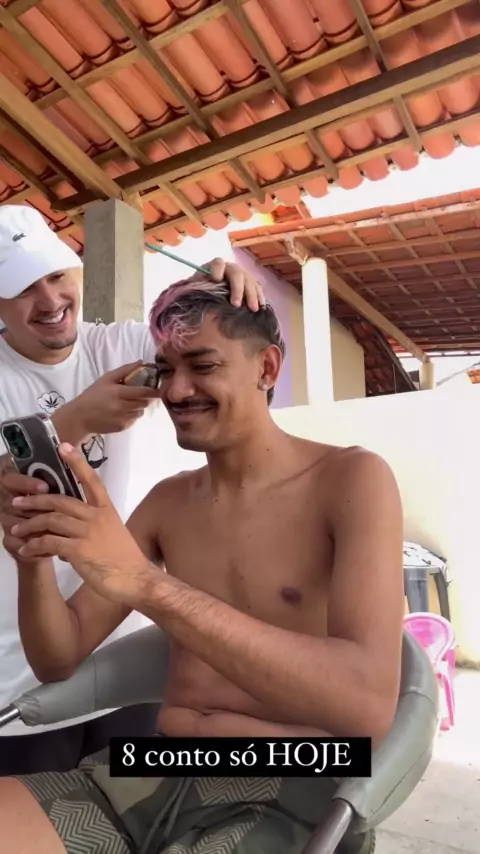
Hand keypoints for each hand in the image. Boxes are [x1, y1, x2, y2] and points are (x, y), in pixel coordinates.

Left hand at [10, 444, 154, 606]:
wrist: (136, 579)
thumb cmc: (126, 560)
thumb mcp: (113, 535)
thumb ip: (92, 528)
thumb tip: (67, 535)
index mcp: (106, 510)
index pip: (91, 480)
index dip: (76, 463)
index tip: (63, 447)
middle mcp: (96, 517)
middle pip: (60, 500)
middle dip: (35, 500)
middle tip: (18, 502)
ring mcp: (88, 532)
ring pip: (51, 520)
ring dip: (29, 524)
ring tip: (15, 530)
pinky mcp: (79, 550)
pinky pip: (49, 542)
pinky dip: (34, 546)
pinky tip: (25, 551)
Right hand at [62, 361, 161, 439]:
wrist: (80, 417)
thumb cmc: (93, 395)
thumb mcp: (106, 379)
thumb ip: (125, 370)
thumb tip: (141, 362)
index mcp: (119, 392)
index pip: (143, 392)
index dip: (154, 391)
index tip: (158, 388)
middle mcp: (122, 407)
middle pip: (144, 402)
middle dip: (146, 398)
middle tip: (141, 394)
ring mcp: (123, 418)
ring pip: (141, 412)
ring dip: (138, 407)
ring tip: (128, 403)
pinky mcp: (123, 427)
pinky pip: (134, 419)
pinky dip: (132, 415)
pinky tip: (121, 412)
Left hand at [198, 259, 265, 311]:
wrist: (209, 292)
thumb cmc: (201, 290)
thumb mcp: (196, 287)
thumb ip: (197, 286)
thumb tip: (200, 290)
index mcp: (215, 266)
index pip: (218, 263)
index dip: (217, 270)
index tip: (216, 281)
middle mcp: (230, 268)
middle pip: (237, 274)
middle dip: (238, 289)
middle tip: (236, 305)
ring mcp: (241, 274)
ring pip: (249, 281)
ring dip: (252, 295)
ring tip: (253, 309)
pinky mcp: (249, 282)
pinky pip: (256, 287)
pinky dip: (259, 296)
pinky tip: (261, 306)